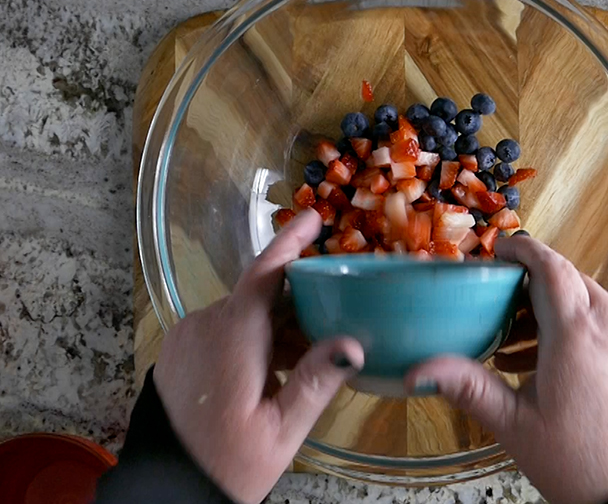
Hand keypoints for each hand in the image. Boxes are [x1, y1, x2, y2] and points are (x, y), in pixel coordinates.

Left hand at [154, 209, 363, 503]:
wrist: (168, 488)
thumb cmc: (228, 462)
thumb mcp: (281, 430)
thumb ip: (316, 381)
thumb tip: (352, 343)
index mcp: (232, 336)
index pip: (265, 273)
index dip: (291, 241)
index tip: (314, 217)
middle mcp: (205, 325)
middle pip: (259, 296)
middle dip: (297, 304)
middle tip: (331, 323)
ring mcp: (188, 336)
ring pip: (243, 314)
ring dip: (275, 327)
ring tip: (304, 360)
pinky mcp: (179, 349)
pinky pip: (223, 329)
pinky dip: (252, 338)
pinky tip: (272, 369)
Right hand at [406, 236, 607, 503]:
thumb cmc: (582, 462)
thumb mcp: (515, 425)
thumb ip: (467, 387)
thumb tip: (418, 373)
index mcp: (578, 332)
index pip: (549, 266)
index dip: (521, 251)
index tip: (497, 252)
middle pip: (566, 278)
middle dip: (530, 285)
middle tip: (496, 304)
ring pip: (586, 297)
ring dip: (551, 308)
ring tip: (514, 343)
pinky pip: (605, 318)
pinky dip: (575, 325)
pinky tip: (546, 360)